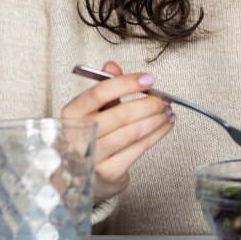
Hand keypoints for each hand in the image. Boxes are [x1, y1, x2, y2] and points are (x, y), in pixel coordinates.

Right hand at [61, 60, 175, 200]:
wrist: (87, 174)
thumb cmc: (93, 135)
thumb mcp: (94, 109)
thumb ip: (104, 87)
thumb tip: (111, 65)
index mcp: (72, 113)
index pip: (99, 93)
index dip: (127, 83)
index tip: (149, 79)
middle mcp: (79, 135)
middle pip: (121, 114)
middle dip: (149, 104)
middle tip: (164, 100)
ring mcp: (93, 156)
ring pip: (133, 132)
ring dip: (156, 120)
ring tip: (168, 111)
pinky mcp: (109, 172)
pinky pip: (139, 149)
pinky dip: (157, 134)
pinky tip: (165, 126)